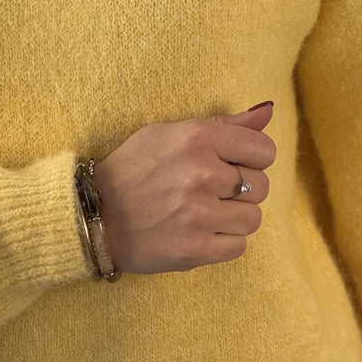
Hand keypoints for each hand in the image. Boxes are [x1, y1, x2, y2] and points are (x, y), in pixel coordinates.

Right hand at [91, 103, 275, 275]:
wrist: (94, 214)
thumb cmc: (132, 170)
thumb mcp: (168, 134)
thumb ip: (222, 124)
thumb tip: (267, 112)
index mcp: (197, 138)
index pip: (264, 150)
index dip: (252, 159)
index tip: (231, 165)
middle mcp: (201, 173)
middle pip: (261, 186)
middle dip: (241, 190)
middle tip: (210, 192)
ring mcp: (199, 214)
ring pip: (253, 218)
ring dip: (234, 218)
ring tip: (204, 214)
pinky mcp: (195, 249)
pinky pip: (239, 246)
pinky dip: (223, 242)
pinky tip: (200, 233)